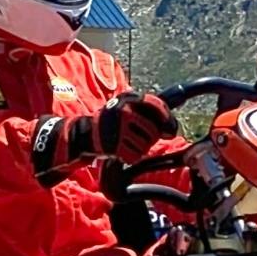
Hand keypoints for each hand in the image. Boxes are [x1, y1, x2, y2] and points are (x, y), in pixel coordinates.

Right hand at [30, 92, 176, 178]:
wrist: (84, 134)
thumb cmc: (110, 122)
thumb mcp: (126, 108)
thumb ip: (146, 113)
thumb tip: (172, 128)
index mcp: (128, 98)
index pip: (156, 105)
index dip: (167, 118)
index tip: (170, 129)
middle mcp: (124, 111)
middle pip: (154, 130)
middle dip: (150, 138)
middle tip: (140, 139)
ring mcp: (119, 128)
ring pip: (146, 145)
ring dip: (140, 149)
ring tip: (128, 144)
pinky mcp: (114, 144)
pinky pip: (135, 155)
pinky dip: (131, 157)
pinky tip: (123, 152)